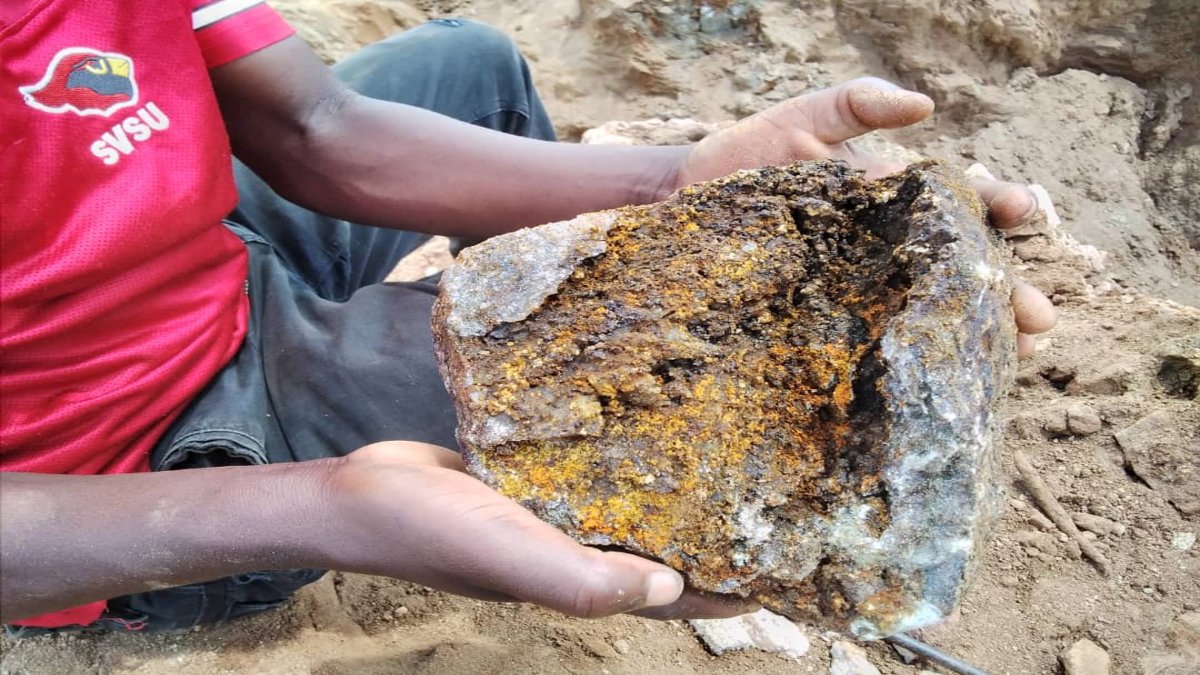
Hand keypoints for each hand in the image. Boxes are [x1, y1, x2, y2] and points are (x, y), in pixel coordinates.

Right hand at [322, 442, 751, 619]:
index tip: (786, 563)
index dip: (729, 587)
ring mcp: (554, 514)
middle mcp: (576, 551)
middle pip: (660, 548)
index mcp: (581, 581)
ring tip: (725, 443)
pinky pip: (590, 469)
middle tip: (769, 481)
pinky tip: (645, 416)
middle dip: (713, 529)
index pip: (674, 595)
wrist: (359, 494)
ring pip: (628, 505)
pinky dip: (619, 455)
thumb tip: (673, 588)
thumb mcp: (512, 559)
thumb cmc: (432, 531)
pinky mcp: (532, 478)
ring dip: (670, 486)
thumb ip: (585, 579)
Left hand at [676, 77, 1055, 356]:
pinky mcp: (833, 322)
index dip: (998, 205)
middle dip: (1009, 292)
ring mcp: (864, 289)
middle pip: (964, 272)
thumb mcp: (803, 118)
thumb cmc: (746, 158)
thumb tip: (927, 106)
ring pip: (935, 317)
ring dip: (980, 339)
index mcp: (897, 199)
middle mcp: (891, 249)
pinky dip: (918, 366)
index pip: (963, 203)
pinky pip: (883, 347)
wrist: (683, 205)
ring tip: (1016, 360)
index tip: (1020, 210)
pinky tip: (946, 385)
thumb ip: (859, 104)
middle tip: (1040, 318)